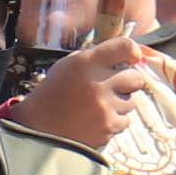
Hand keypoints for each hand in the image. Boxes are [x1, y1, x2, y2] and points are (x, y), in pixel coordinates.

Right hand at [7, 37, 158, 151]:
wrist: (40, 128)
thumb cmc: (54, 94)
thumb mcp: (68, 65)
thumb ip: (95, 58)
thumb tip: (126, 54)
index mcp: (86, 62)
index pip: (124, 47)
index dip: (133, 51)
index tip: (132, 58)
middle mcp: (98, 82)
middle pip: (136, 77)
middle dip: (128, 82)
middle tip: (114, 86)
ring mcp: (105, 107)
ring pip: (131, 101)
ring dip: (119, 103)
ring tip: (97, 106)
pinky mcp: (108, 127)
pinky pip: (125, 120)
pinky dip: (114, 120)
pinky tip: (97, 120)